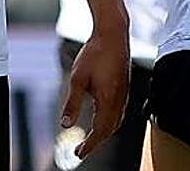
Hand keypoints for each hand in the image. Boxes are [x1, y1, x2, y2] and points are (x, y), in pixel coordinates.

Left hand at [60, 20, 130, 160]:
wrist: (113, 34)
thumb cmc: (95, 53)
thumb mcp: (77, 78)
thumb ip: (72, 103)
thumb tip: (65, 124)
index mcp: (109, 101)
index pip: (100, 132)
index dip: (90, 145)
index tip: (79, 154)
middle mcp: (120, 100)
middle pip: (110, 130)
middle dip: (96, 143)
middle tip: (82, 150)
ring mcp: (124, 94)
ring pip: (116, 122)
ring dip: (104, 133)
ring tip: (91, 139)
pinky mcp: (124, 88)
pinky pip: (119, 112)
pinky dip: (110, 122)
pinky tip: (103, 119)